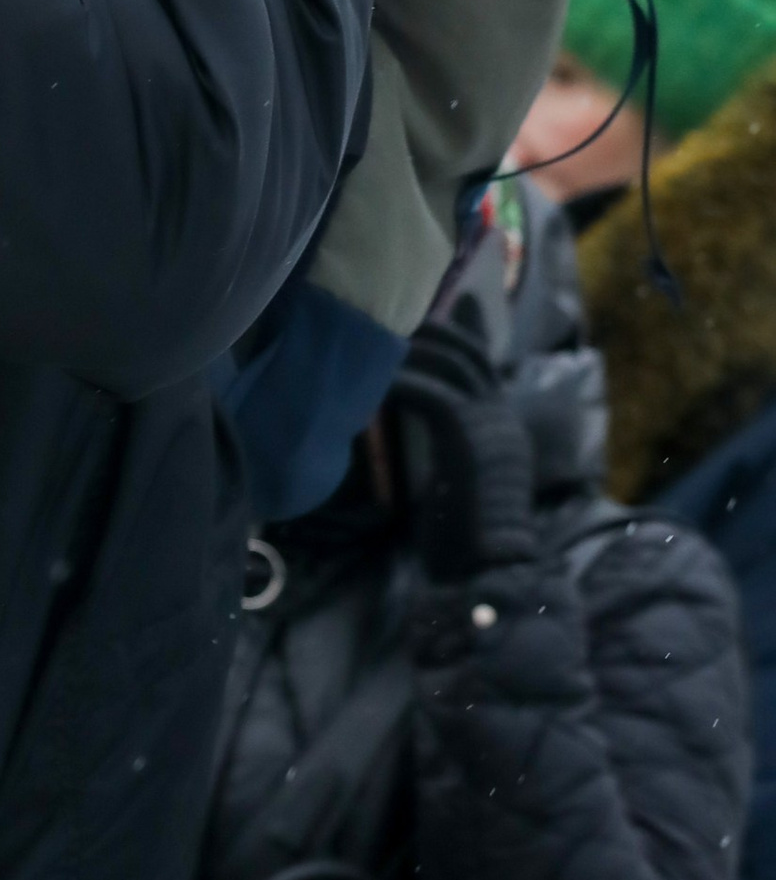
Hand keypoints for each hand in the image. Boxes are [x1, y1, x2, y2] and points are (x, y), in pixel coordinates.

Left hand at [387, 315, 538, 580]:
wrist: (487, 572)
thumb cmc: (466, 540)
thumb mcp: (457, 480)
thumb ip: (449, 447)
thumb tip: (423, 425)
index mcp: (504, 429)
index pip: (486, 366)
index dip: (468, 334)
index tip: (455, 306)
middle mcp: (504, 418)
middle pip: (470, 353)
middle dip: (435, 329)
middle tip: (398, 313)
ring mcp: (491, 425)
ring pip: (450, 363)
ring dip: (411, 348)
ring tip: (375, 339)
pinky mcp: (468, 436)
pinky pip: (431, 391)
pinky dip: (401, 380)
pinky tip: (375, 381)